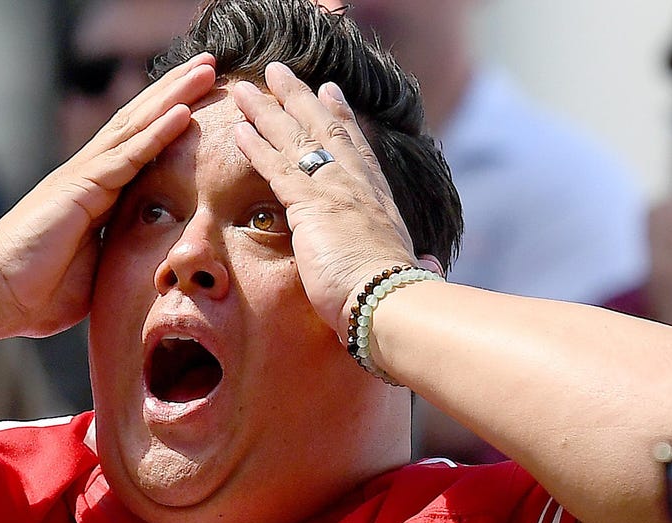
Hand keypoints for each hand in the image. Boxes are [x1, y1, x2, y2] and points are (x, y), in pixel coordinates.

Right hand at [0, 54, 216, 337]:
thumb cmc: (37, 292)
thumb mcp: (97, 272)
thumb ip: (121, 259)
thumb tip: (153, 270)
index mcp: (97, 193)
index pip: (141, 145)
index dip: (170, 120)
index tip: (203, 100)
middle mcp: (90, 175)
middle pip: (140, 122)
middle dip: (176, 91)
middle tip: (209, 65)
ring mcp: (84, 176)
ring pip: (137, 125)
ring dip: (174, 96)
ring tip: (205, 69)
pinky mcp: (80, 187)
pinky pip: (127, 155)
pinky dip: (156, 131)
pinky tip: (182, 111)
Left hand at [232, 62, 421, 339]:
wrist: (389, 303)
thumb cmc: (399, 298)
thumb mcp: (409, 272)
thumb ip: (418, 265)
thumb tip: (432, 269)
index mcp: (379, 199)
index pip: (357, 147)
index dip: (341, 117)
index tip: (329, 92)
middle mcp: (358, 185)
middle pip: (323, 128)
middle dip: (298, 97)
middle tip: (278, 72)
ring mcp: (334, 189)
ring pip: (295, 139)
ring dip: (266, 110)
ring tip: (244, 88)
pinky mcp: (310, 205)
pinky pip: (277, 167)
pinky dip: (256, 146)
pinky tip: (239, 128)